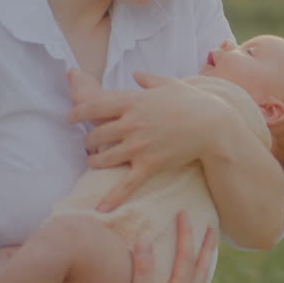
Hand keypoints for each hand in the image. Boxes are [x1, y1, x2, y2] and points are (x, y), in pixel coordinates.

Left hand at [67, 71, 234, 211]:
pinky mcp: (150, 163)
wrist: (213, 125)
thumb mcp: (170, 83)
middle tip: (89, 145)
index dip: (77, 112)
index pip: (94, 106)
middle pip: (95, 135)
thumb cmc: (193, 102)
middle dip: (88, 141)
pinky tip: (101, 208)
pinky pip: (127, 184)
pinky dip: (113, 197)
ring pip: (103, 158)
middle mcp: (131, 123)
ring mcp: (139, 145)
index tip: (70, 117)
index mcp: (133, 101)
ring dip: (94, 162)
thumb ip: (149, 79)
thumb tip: (136, 74)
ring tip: (94, 162)